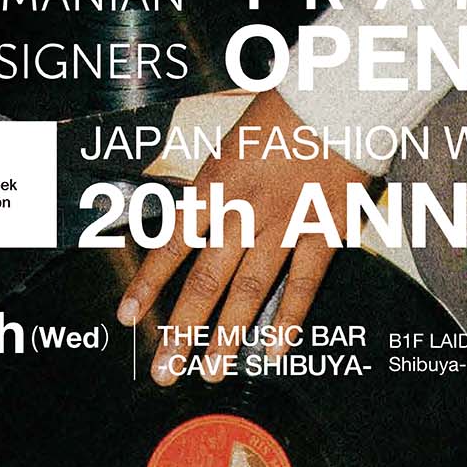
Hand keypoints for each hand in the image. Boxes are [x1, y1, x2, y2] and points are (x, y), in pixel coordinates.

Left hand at [116, 89, 370, 384]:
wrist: (338, 95)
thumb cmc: (283, 112)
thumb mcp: (231, 141)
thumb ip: (215, 187)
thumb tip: (195, 225)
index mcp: (216, 183)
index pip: (171, 243)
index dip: (148, 284)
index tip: (127, 316)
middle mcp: (245, 210)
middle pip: (205, 280)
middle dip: (182, 330)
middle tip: (165, 369)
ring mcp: (285, 224)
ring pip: (250, 290)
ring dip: (227, 335)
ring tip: (212, 371)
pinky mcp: (324, 229)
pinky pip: (304, 283)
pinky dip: (289, 318)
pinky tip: (274, 348)